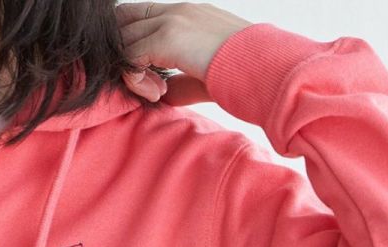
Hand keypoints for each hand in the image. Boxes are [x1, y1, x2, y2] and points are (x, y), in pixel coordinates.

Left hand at [115, 2, 254, 104]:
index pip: (140, 17)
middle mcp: (175, 11)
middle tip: (150, 87)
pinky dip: (136, 81)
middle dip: (126, 57)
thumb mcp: (205, 75)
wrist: (264, 66)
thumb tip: (163, 94)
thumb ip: (180, 81)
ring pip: (123, 42)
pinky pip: (130, 59)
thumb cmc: (244, 74)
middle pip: (123, 23)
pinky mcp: (167, 38)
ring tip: (157, 92)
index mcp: (186, 14)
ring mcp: (171, 20)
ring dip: (132, 73)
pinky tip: (159, 93)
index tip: (151, 78)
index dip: (132, 46)